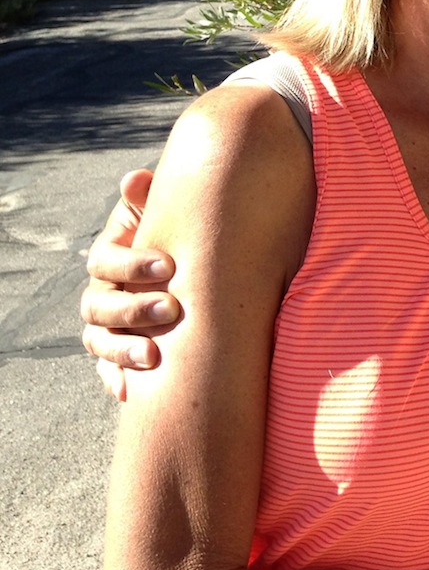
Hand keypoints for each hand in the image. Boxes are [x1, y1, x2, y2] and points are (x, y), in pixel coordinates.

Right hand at [79, 170, 180, 398]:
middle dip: (133, 309)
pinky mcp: (118, 352)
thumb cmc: (177, 236)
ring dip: (122, 350)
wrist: (189, 266)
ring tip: (153, 357)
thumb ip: (150, 199)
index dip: (132, 262)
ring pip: (100, 340)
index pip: (105, 260)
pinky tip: (130, 391)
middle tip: (170, 309)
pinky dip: (117, 379)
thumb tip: (136, 178)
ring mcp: (107, 325)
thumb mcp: (165, 215)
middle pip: (100, 305)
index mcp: (110, 256)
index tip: (168, 265)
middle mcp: (101, 292)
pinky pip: (109, 369)